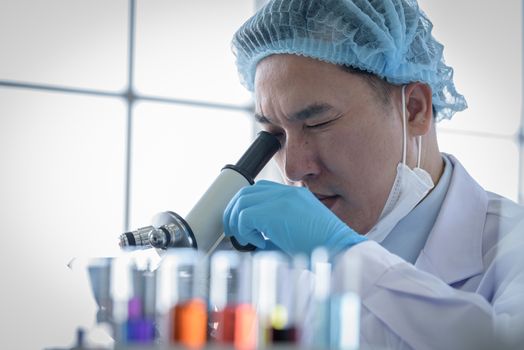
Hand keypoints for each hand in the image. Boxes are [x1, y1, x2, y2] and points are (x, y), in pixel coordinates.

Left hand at [223, 180, 365, 256]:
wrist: (341, 250)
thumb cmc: (322, 248)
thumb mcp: (295, 232)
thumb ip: (273, 230)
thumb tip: (251, 240)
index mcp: (293, 195)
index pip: (259, 191)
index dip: (245, 207)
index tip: (242, 225)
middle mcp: (286, 192)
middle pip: (246, 192)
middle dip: (234, 213)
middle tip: (236, 232)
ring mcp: (282, 199)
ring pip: (242, 202)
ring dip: (238, 222)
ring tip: (247, 239)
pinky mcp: (276, 212)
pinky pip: (245, 216)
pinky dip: (245, 230)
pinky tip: (259, 243)